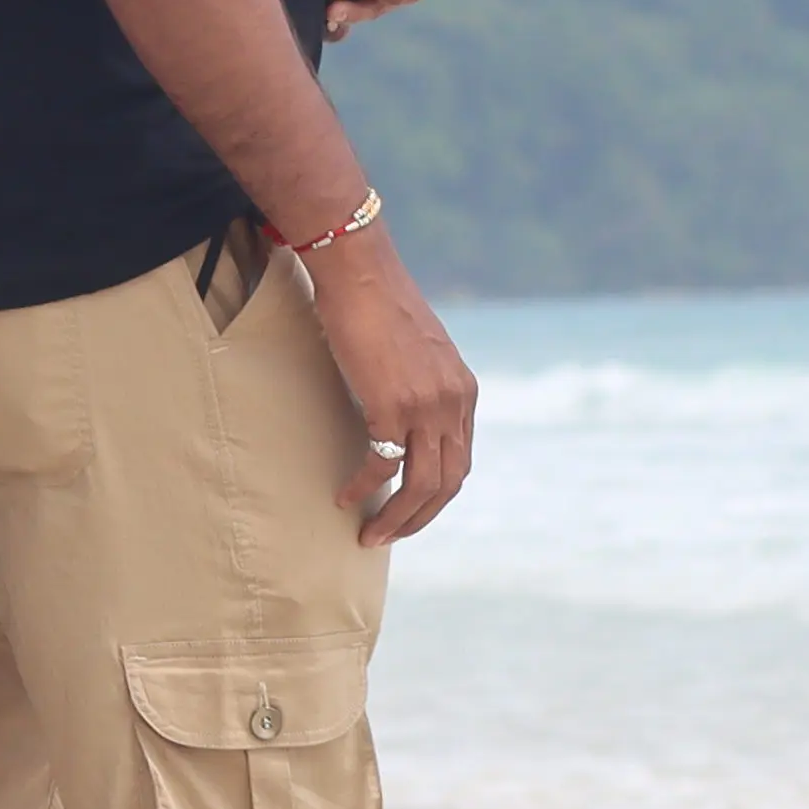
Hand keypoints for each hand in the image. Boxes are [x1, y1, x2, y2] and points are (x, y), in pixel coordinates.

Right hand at [306, 234, 477, 542]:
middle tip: (389, 536)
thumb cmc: (379, 304)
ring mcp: (427, 406)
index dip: (437, 493)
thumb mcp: (418, 351)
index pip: (460, 459)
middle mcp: (453, 402)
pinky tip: (345, 497)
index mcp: (463, 391)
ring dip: (395, 518)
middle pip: (448, 482)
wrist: (361, 271)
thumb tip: (402, 412)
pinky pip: (382, 465)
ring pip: (421, 485)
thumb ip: (422, 384)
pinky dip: (364, 487)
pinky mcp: (393, 406)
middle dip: (420, 518)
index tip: (411, 511)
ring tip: (371, 535)